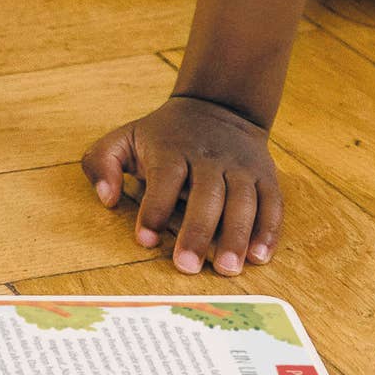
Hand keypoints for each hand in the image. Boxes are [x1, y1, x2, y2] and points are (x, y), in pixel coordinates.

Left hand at [80, 95, 281, 277]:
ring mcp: (240, 166)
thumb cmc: (164, 135)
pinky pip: (272, 203)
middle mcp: (209, 157)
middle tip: (186, 266)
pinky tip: (259, 257)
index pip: (164, 177)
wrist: (219, 105)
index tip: (145, 239)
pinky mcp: (265, 176)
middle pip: (206, 194)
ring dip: (236, 236)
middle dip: (196, 231)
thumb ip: (102, 162)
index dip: (155, 209)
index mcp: (172, 148)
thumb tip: (105, 199)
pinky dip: (268, 230)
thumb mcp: (125, 137)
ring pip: (243, 201)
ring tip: (227, 268)